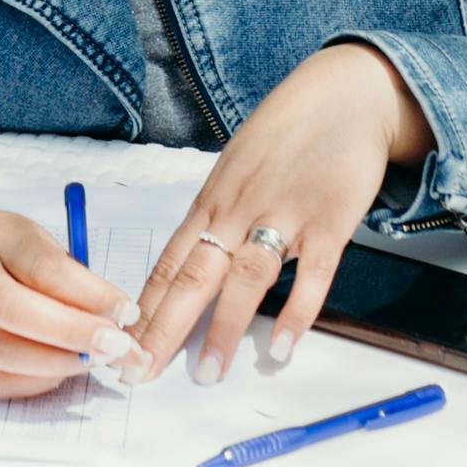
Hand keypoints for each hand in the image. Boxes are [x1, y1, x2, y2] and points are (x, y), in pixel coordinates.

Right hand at [0, 171, 134, 402]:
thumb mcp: (28, 238)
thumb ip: (66, 272)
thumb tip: (116, 316)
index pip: (44, 266)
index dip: (90, 292)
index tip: (128, 311)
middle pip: (16, 310)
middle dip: (76, 333)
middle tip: (121, 346)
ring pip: (1, 352)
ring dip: (59, 363)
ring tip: (98, 361)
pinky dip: (36, 381)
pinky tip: (64, 370)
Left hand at [128, 42, 432, 384]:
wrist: (345, 94)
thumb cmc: (286, 135)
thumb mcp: (236, 170)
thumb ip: (216, 217)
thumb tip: (190, 266)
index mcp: (211, 201)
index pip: (168, 264)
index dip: (143, 309)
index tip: (121, 345)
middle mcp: (239, 209)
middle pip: (193, 276)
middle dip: (164, 328)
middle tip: (141, 370)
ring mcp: (284, 215)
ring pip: (246, 278)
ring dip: (223, 328)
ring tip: (208, 372)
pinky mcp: (330, 220)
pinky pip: (313, 274)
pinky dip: (297, 312)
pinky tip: (281, 346)